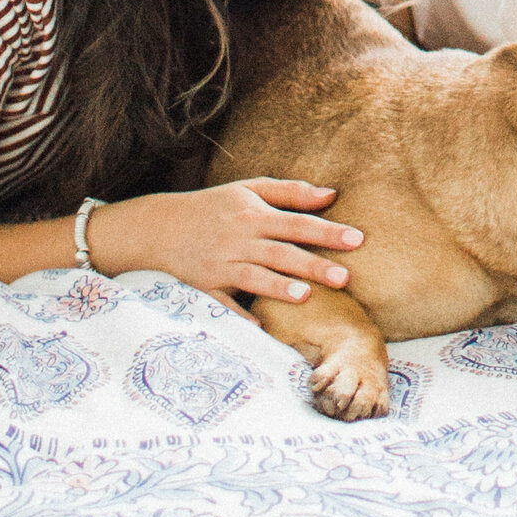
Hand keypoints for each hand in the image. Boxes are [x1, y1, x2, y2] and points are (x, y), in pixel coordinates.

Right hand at [90, 180, 363, 304]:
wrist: (158, 227)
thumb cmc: (213, 208)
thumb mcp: (248, 190)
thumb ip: (291, 192)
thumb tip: (333, 194)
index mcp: (253, 214)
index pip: (297, 223)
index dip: (327, 231)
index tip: (358, 239)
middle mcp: (239, 239)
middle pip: (281, 252)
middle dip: (313, 264)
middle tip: (345, 276)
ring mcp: (221, 264)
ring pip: (254, 277)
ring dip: (279, 287)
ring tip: (306, 297)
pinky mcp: (205, 287)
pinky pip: (223, 304)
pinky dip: (238, 315)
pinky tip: (258, 326)